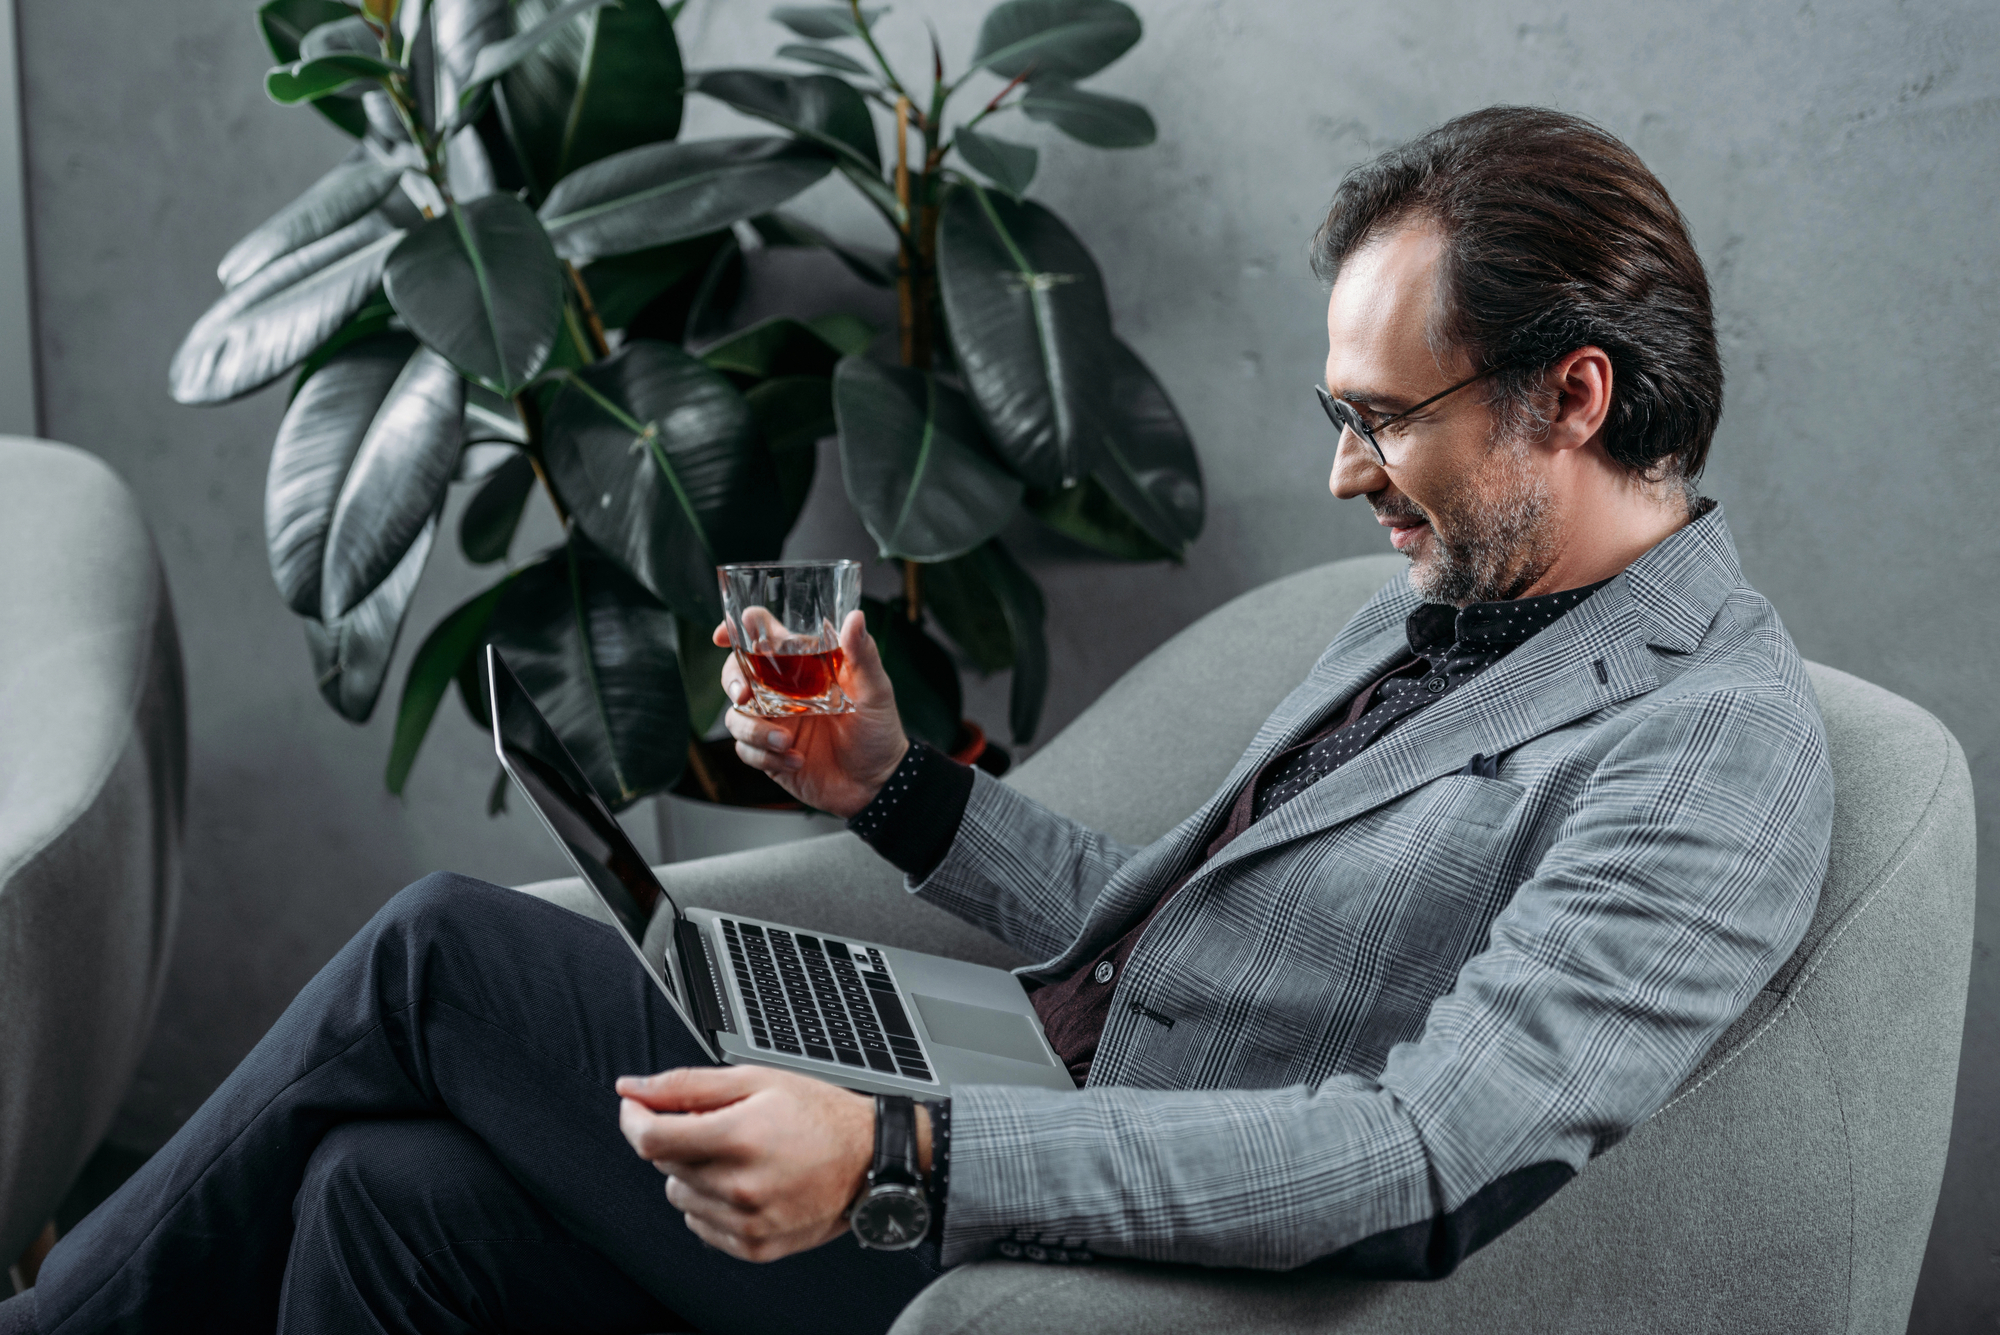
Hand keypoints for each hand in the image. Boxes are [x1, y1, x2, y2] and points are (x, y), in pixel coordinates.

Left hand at [616, 1066, 872, 1261]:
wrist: (869, 1157)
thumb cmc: (816, 1114)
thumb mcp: (754, 1080)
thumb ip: (685, 1085)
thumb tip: (631, 1089)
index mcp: (740, 1137)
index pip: (651, 1140)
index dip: (634, 1119)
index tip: (636, 1108)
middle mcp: (742, 1186)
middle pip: (665, 1165)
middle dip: (679, 1138)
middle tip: (720, 1124)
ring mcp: (748, 1222)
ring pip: (679, 1197)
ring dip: (694, 1173)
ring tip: (738, 1156)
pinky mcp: (755, 1246)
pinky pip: (700, 1226)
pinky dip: (711, 1203)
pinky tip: (744, 1183)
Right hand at [717, 609, 908, 818]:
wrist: (876, 784)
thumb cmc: (878, 731)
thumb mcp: (876, 690)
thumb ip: (863, 655)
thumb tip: (856, 617)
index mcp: (803, 668)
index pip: (762, 639)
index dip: (736, 631)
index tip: (722, 635)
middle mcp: (782, 692)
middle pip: (736, 674)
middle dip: (732, 681)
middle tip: (745, 695)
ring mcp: (773, 723)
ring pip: (735, 716)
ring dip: (754, 730)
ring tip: (786, 742)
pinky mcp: (769, 753)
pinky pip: (746, 750)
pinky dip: (766, 757)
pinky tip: (795, 761)